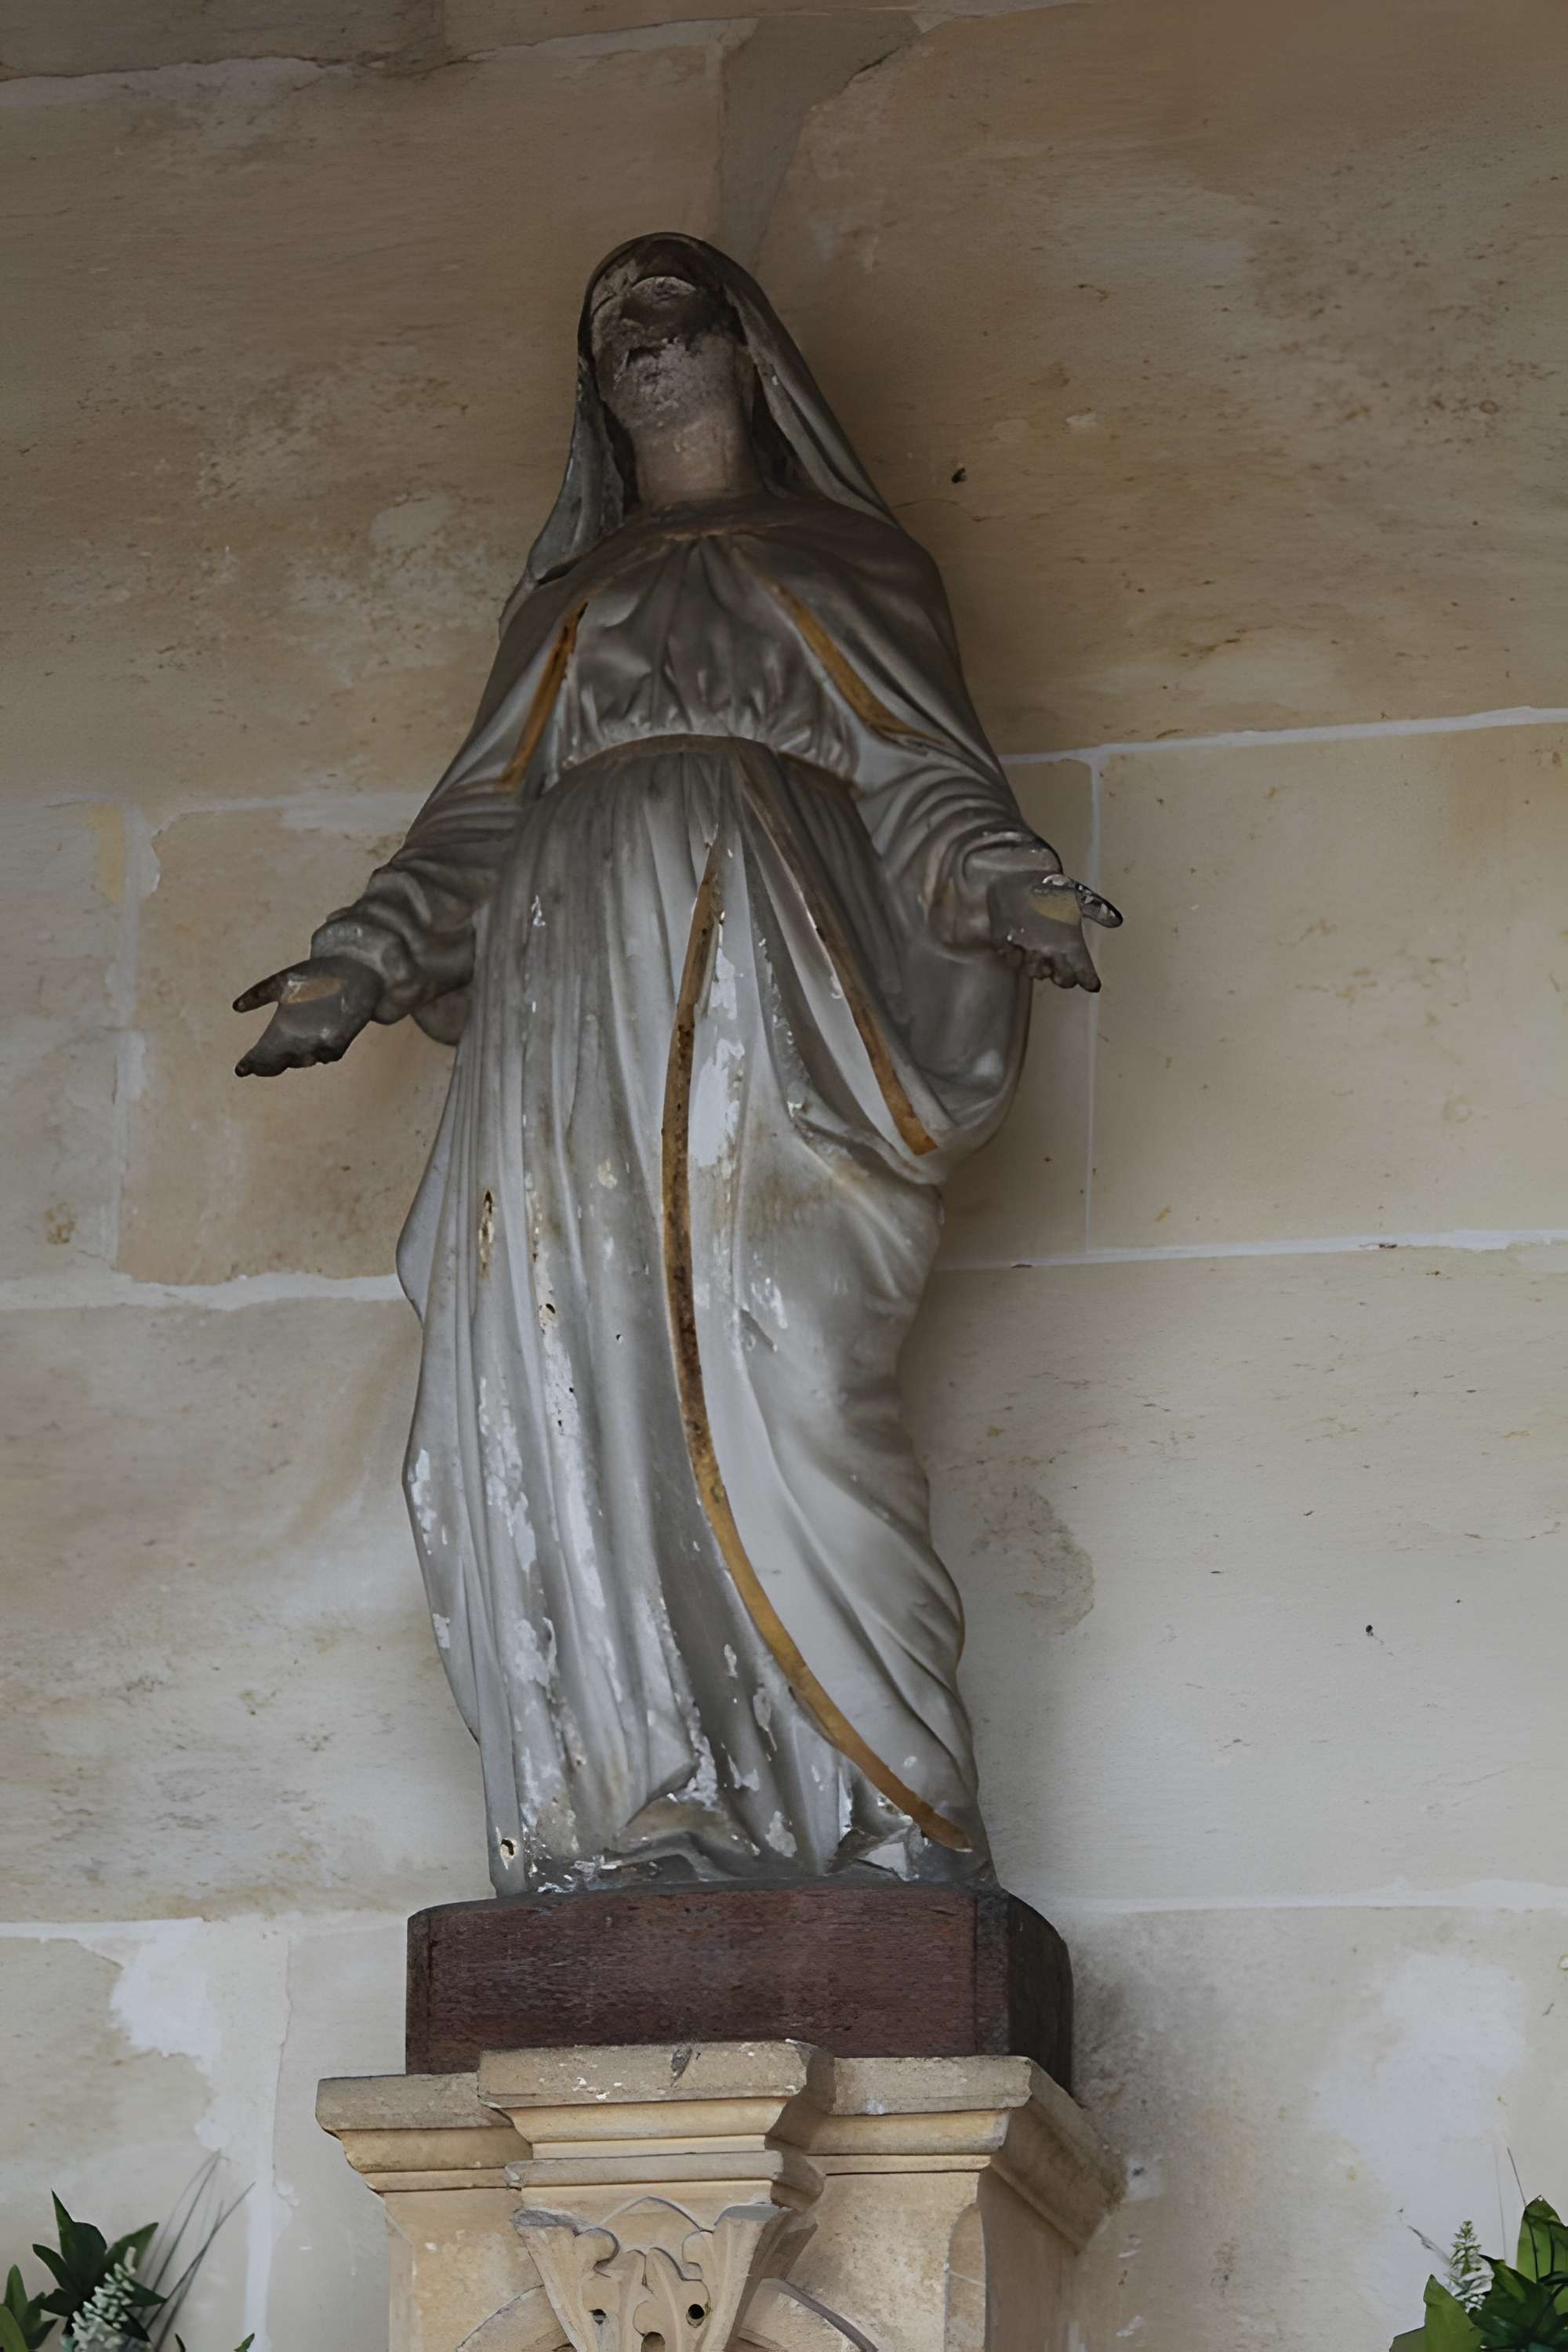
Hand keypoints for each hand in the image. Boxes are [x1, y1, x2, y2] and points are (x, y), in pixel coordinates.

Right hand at [233, 954, 381, 1076]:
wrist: (353, 968)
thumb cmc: (315, 975)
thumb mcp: (284, 982)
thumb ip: (261, 993)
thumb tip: (236, 1007)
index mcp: (282, 1029)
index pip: (263, 1054)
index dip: (253, 1063)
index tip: (241, 1069)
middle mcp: (300, 1040)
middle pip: (281, 1061)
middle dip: (270, 1065)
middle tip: (261, 1064)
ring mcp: (321, 1041)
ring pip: (306, 1059)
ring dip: (298, 1059)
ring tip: (289, 1055)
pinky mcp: (342, 1037)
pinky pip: (331, 1053)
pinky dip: (325, 1053)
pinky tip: (319, 1050)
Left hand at [984, 854, 1121, 991]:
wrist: (1020, 876)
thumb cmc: (1051, 887)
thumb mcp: (1076, 895)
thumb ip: (1095, 908)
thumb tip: (1116, 920)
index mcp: (1070, 943)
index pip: (1083, 969)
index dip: (1088, 978)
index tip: (1091, 984)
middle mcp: (1052, 952)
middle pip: (1062, 978)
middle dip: (1063, 977)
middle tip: (1062, 968)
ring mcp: (1030, 950)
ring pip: (1036, 971)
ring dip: (1038, 966)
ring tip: (1037, 952)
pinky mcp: (1008, 944)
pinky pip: (1011, 958)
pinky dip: (1012, 953)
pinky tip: (1013, 940)